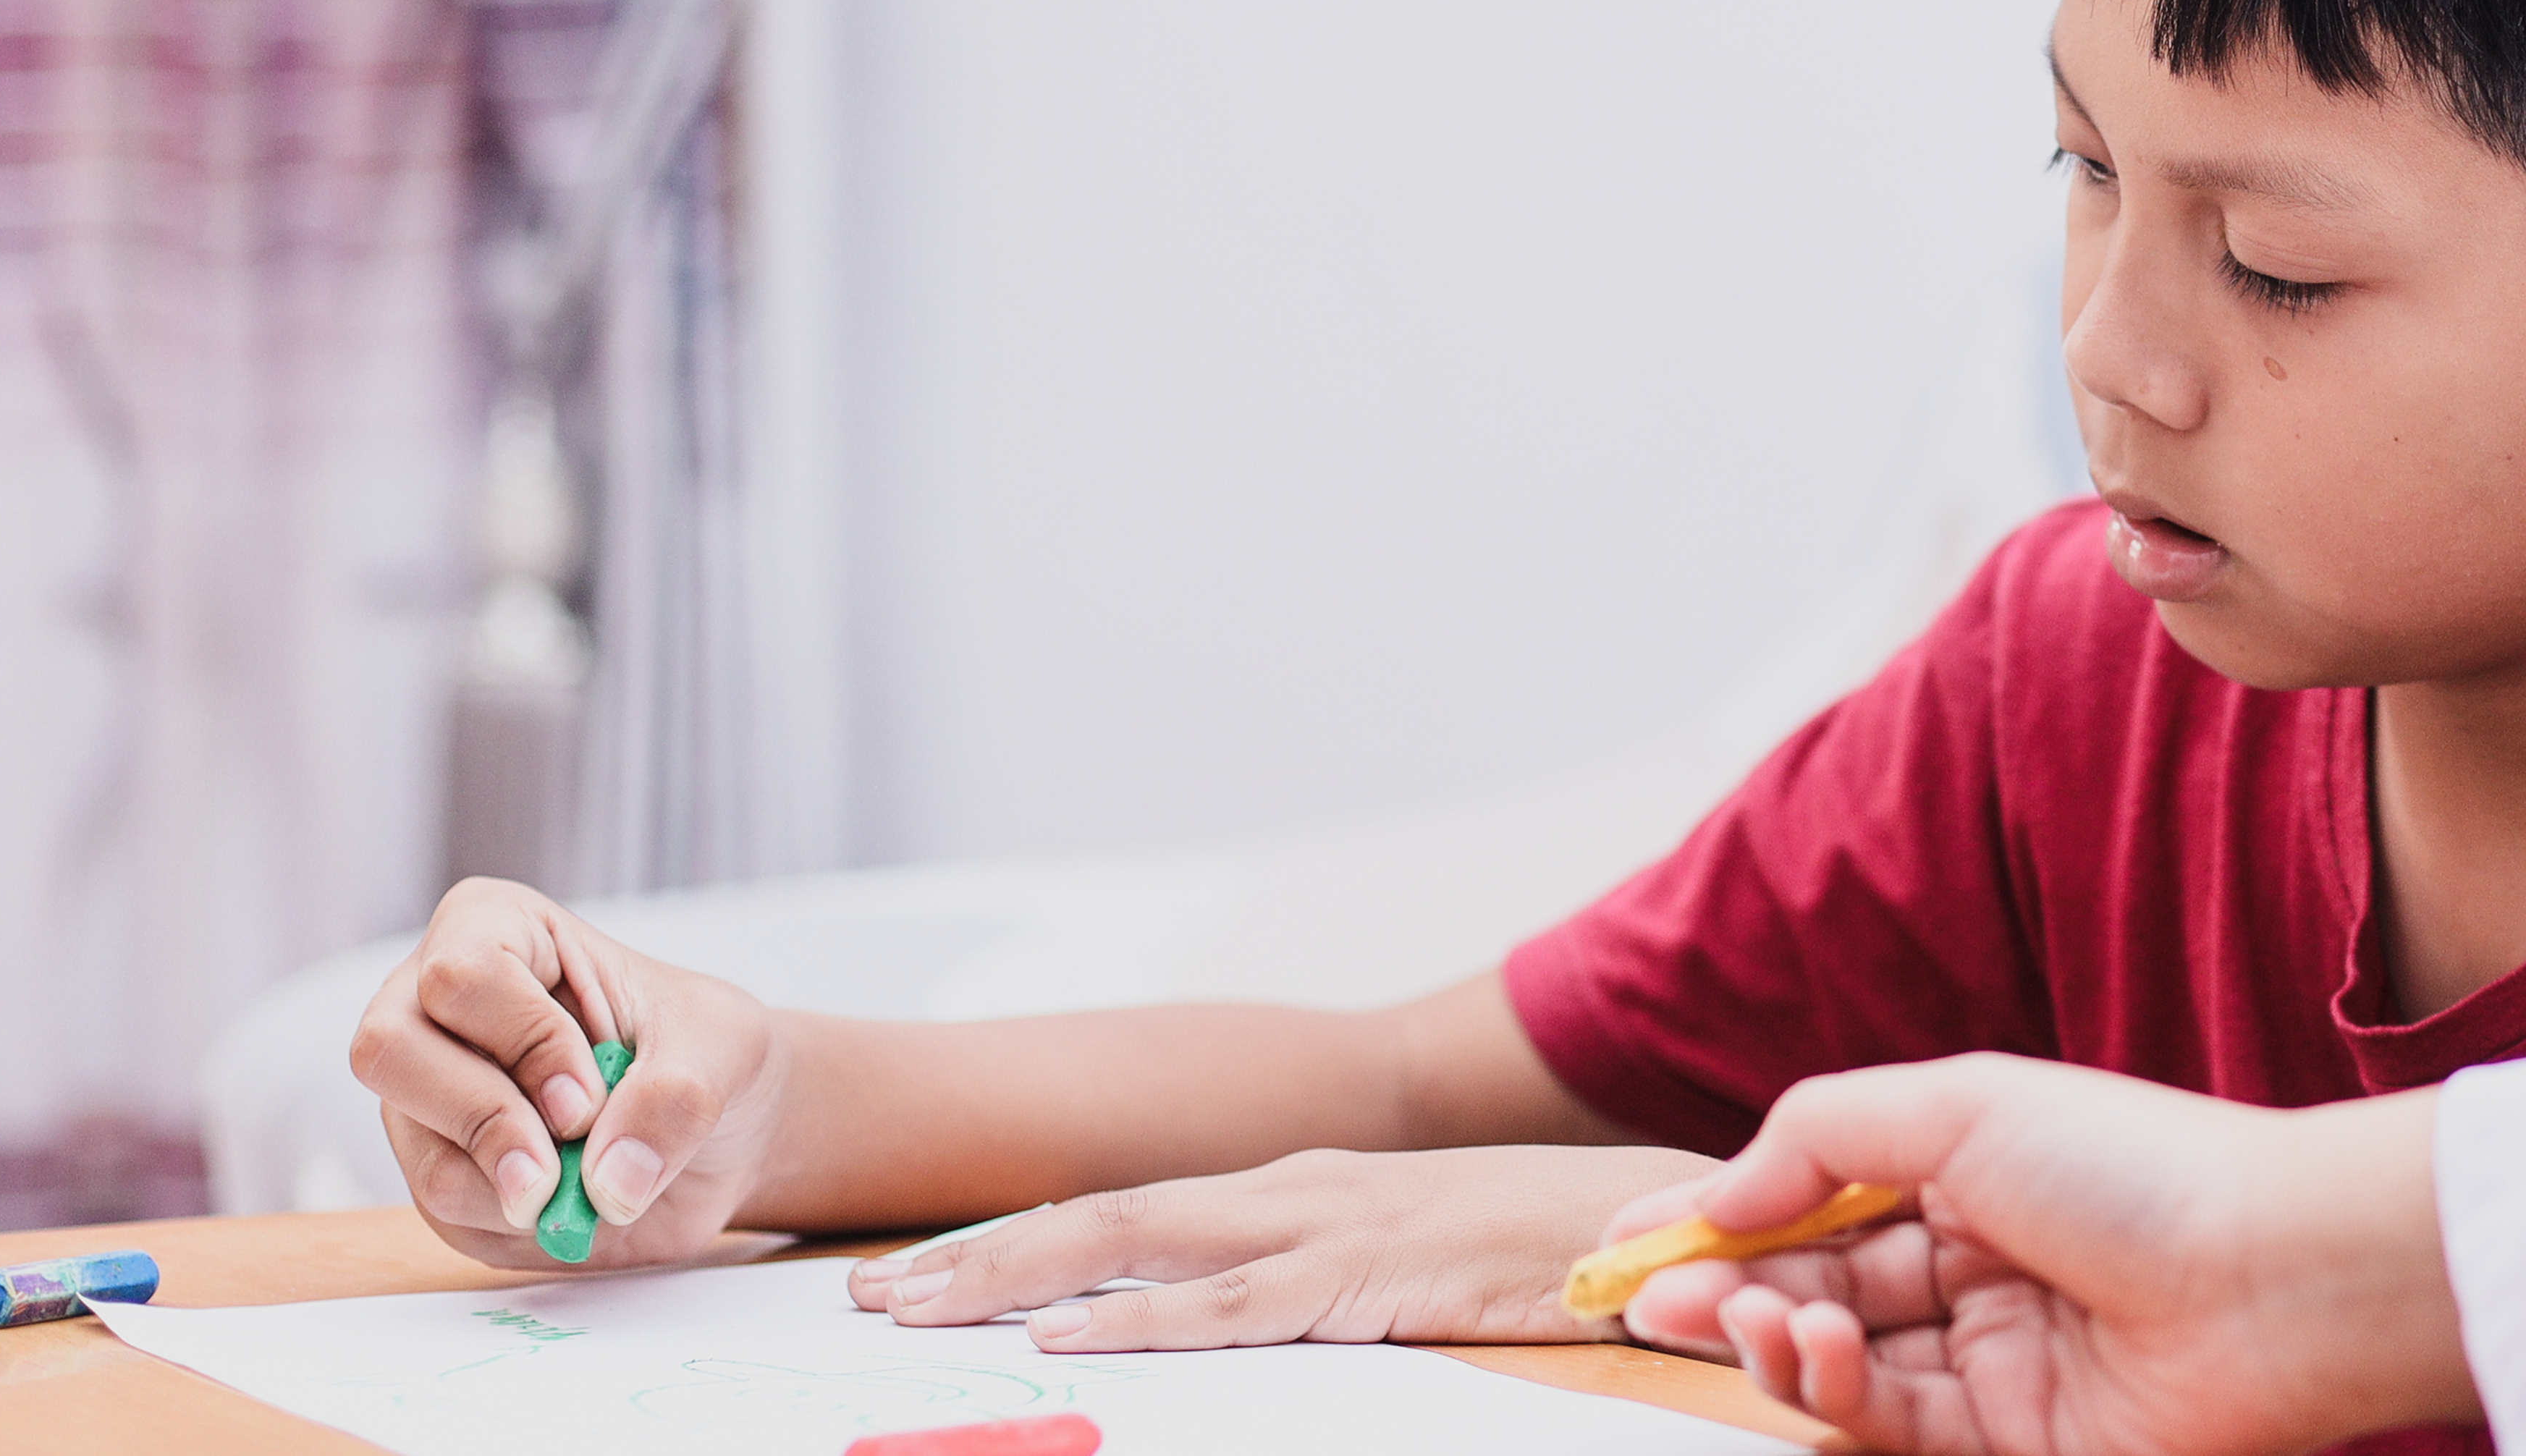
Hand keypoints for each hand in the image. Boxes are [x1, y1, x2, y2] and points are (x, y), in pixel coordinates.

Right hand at [349, 877, 788, 1268]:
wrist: (717, 1132)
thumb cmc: (705, 1054)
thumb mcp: (723, 1050)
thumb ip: (675, 1101)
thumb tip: (608, 1185)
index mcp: (494, 930)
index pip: (461, 975)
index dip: (527, 1044)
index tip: (591, 1097)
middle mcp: (431, 1005)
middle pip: (389, 1052)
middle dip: (490, 1119)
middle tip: (569, 1161)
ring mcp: (422, 1094)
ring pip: (423, 1152)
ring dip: (520, 1186)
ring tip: (594, 1179)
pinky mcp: (436, 1170)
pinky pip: (448, 1212)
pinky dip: (523, 1223)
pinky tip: (573, 1199)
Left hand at [853, 1144, 1721, 1347]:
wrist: (1657, 1216)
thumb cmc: (1533, 1251)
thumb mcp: (1399, 1259)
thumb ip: (1310, 1279)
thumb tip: (1213, 1316)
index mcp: (1292, 1189)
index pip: (1126, 1210)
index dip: (1016, 1239)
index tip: (919, 1268)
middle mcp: (1290, 1191)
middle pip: (1101, 1216)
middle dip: (977, 1253)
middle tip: (869, 1290)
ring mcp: (1327, 1227)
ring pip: (1138, 1247)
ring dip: (1019, 1275)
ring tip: (919, 1304)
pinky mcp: (1370, 1275)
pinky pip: (1237, 1305)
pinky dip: (1147, 1318)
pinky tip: (1075, 1336)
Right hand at [1610, 1055, 2476, 1455]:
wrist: (2279, 1276)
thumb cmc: (2137, 1167)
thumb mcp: (1959, 1104)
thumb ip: (1820, 1134)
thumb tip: (1721, 1191)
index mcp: (1978, 1174)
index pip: (1823, 1203)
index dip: (1727, 1220)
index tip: (1634, 1240)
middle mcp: (1985, 1269)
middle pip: (1821, 1290)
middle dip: (1728, 1294)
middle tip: (1649, 1297)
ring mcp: (2002, 1363)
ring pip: (1844, 1368)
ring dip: (1774, 1343)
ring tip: (1754, 1318)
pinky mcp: (2021, 1446)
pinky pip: (1892, 1427)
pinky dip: (1831, 1393)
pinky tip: (1806, 1349)